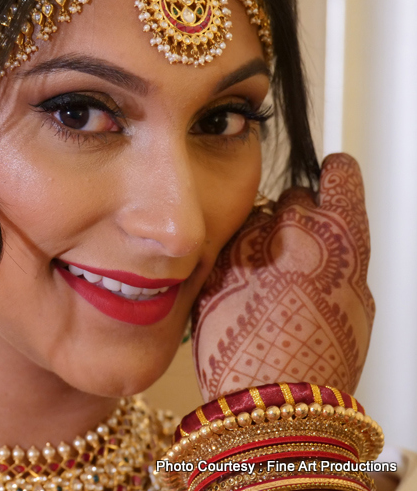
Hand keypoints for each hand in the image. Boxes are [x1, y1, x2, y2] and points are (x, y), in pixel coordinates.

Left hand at [193, 154, 373, 401]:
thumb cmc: (320, 359)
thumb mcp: (355, 302)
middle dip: (294, 222)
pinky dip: (233, 264)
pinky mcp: (214, 260)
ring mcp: (248, 241)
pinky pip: (227, 248)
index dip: (335, 176)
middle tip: (294, 261)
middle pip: (292, 199)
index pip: (338, 173)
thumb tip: (328, 239)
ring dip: (259, 242)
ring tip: (266, 289)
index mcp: (340, 234)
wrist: (269, 395)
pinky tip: (243, 298)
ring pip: (254, 223)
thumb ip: (339, 256)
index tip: (331, 177)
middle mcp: (292, 228)